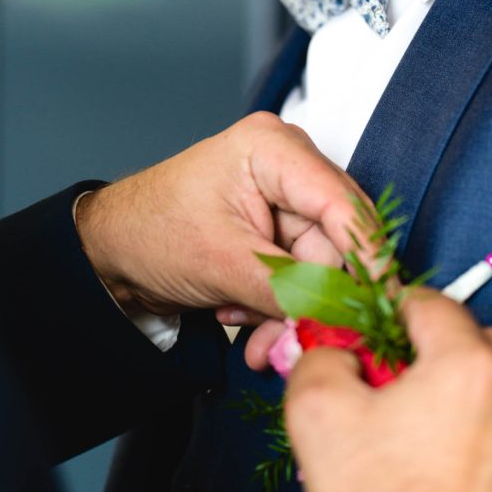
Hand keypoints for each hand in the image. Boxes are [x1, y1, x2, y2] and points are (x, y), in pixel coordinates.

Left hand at [74, 112, 373, 317]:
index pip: (342, 205)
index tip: (381, 304)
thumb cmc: (148, 232)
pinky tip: (240, 310)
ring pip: (319, 267)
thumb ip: (286, 289)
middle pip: (336, 242)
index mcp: (274, 149)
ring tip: (244, 326)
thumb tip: (336, 317)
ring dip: (286, 309)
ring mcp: (285, 198)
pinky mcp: (279, 229)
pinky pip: (301, 275)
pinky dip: (276, 304)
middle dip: (311, 298)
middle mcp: (289, 165)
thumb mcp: (220, 262)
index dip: (367, 258)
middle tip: (286, 342)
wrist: (109, 252)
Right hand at [283, 288, 491, 491]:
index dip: (396, 308)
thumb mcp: (316, 407)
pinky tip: (443, 451)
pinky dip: (486, 428)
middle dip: (448, 343)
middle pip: (487, 340)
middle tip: (406, 365)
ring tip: (426, 411)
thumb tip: (336, 354)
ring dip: (473, 384)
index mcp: (469, 365)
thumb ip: (323, 357)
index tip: (376, 322)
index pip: (434, 306)